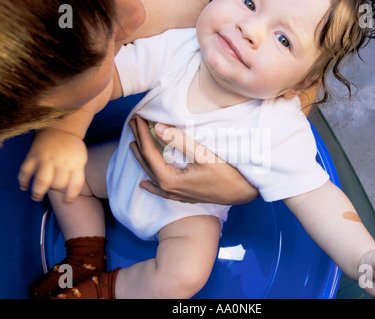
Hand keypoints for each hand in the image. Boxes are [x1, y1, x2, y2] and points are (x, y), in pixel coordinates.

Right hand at [18, 128, 86, 201]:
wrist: (60, 129)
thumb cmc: (72, 149)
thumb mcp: (81, 159)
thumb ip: (76, 174)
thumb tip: (67, 194)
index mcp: (76, 163)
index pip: (76, 184)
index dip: (71, 196)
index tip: (67, 201)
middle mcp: (61, 162)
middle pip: (57, 185)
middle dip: (55, 190)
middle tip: (52, 190)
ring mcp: (46, 159)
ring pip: (41, 182)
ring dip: (37, 193)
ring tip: (36, 197)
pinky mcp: (33, 156)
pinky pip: (25, 172)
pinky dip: (23, 181)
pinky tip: (24, 187)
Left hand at [128, 115, 258, 204]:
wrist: (242, 193)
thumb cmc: (226, 174)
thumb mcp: (203, 154)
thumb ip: (179, 140)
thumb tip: (157, 127)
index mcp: (170, 179)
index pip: (150, 152)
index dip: (142, 133)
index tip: (137, 118)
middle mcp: (169, 189)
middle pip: (147, 163)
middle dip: (139, 142)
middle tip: (132, 124)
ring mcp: (176, 194)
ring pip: (151, 175)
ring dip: (142, 159)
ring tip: (133, 145)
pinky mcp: (183, 196)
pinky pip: (160, 190)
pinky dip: (151, 184)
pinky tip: (144, 185)